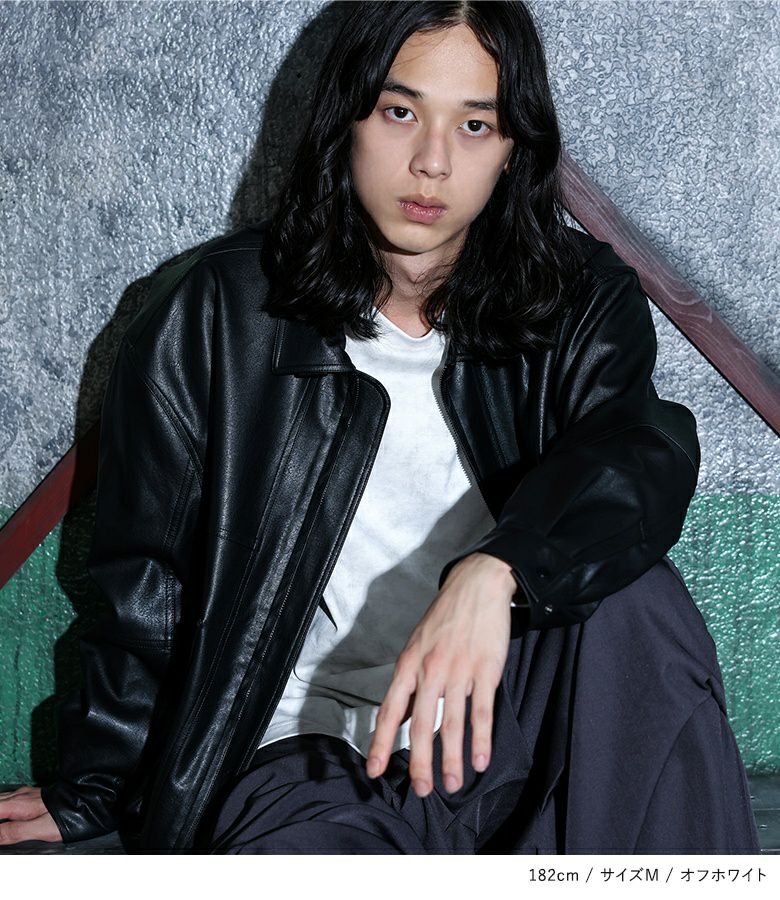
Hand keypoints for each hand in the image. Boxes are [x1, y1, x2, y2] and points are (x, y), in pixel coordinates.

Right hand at [0, 785, 62, 844]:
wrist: (86, 800)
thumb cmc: (67, 815)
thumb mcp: (39, 829)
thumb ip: (13, 832)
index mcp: (18, 804)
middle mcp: (19, 796)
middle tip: (0, 832)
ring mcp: (25, 794)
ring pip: (0, 799)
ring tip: (1, 826)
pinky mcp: (30, 795)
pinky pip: (7, 799)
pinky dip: (0, 807)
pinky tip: (4, 815)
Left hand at [366, 552, 513, 796]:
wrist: (477, 585)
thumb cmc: (445, 617)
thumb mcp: (417, 645)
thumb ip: (409, 683)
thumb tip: (398, 717)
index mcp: (410, 664)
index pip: (390, 710)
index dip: (381, 742)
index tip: (375, 771)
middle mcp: (431, 669)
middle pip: (421, 724)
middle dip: (419, 761)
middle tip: (421, 790)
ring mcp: (459, 670)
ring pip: (453, 723)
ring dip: (453, 758)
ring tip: (453, 784)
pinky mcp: (486, 669)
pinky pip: (482, 711)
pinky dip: (481, 738)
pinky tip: (481, 759)